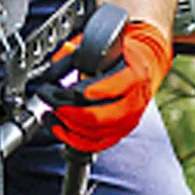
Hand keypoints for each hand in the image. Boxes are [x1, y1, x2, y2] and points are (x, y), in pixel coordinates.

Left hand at [50, 20, 171, 152]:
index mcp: (134, 78)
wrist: (141, 74)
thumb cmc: (123, 60)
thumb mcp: (110, 49)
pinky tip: (58, 128)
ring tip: (52, 114)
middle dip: (70, 112)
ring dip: (67, 125)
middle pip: (97, 117)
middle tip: (55, 104)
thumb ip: (87, 53)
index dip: (88, 92)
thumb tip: (62, 56)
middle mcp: (133, 104)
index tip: (69, 91)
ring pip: (91, 133)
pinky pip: (91, 145)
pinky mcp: (116, 136)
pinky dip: (71, 139)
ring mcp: (125, 123)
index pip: (112, 89)